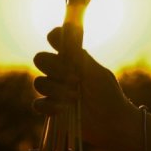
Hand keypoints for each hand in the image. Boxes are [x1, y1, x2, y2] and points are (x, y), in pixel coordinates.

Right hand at [32, 26, 139, 150]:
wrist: (112, 122)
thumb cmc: (108, 94)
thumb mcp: (96, 72)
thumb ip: (80, 55)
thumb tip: (69, 28)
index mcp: (72, 59)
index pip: (55, 40)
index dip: (53, 37)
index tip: (56, 39)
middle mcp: (60, 72)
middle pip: (40, 59)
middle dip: (54, 68)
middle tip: (74, 79)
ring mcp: (54, 90)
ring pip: (39, 82)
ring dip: (57, 90)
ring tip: (76, 98)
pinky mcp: (51, 110)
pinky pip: (38, 104)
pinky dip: (49, 106)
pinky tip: (63, 110)